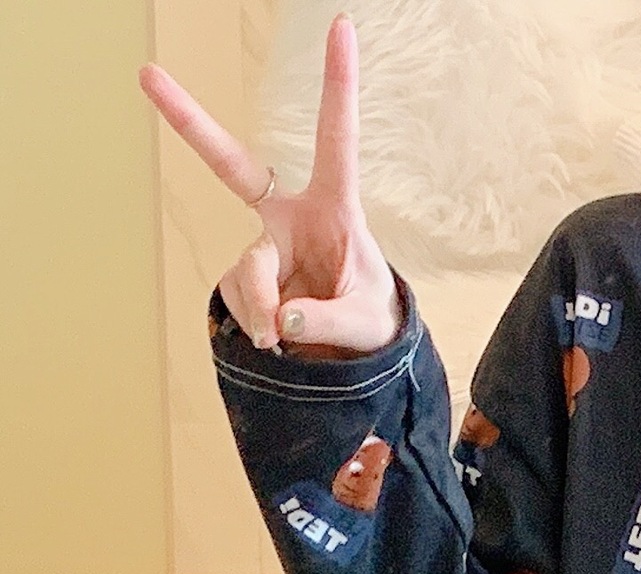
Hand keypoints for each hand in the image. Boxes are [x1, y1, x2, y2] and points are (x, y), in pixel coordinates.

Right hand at [140, 14, 402, 356]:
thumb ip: (327, 323)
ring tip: (287, 340)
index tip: (341, 27)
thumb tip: (281, 319)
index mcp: (335, 209)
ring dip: (265, 312)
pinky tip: (277, 342)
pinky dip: (258, 328)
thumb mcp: (367, 326)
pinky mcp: (247, 279)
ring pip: (247, 271)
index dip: (338, 87)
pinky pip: (241, 303)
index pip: (336, 141)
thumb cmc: (374, 322)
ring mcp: (265, 246)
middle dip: (190, 121)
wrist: (357, 355)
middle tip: (146, 73)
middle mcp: (292, 218)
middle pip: (232, 167)